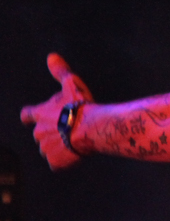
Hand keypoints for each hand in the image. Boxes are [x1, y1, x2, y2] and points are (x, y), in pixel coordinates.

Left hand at [20, 53, 93, 169]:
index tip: (30, 118)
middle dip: (52, 134)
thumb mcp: (71, 84)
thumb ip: (60, 72)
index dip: (30, 116)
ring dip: (58, 147)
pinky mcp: (55, 162)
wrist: (91, 129)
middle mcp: (38, 133)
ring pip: (49, 150)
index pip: (27, 115)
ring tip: (75, 143)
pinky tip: (76, 155)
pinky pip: (57, 163)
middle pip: (40, 135)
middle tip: (69, 130)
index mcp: (40, 115)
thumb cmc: (81, 106)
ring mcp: (46, 148)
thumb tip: (51, 56)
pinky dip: (64, 161)